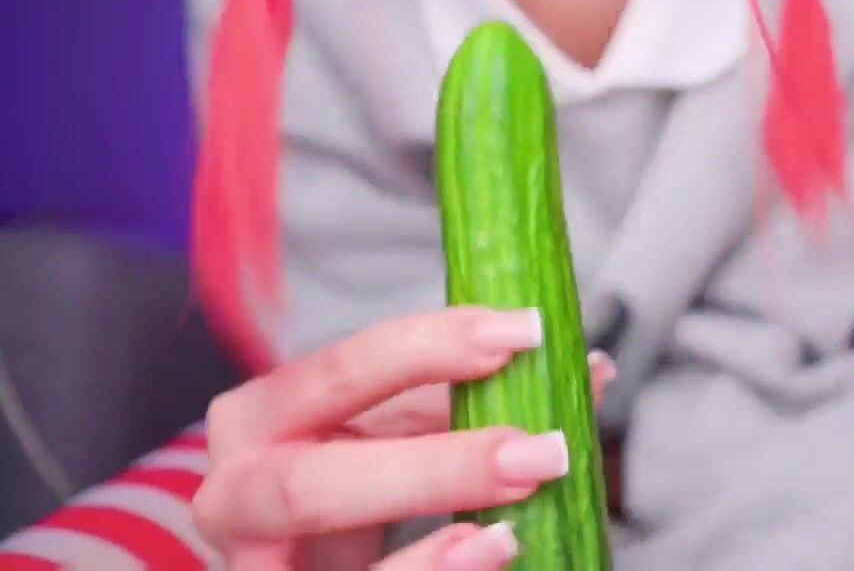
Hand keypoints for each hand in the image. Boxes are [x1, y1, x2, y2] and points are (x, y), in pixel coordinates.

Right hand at [192, 307, 615, 570]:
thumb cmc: (351, 485)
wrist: (300, 559)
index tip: (522, 334)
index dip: (429, 349)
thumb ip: (470, 402)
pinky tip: (489, 557)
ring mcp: (256, 569)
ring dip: (428, 554)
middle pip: (313, 486)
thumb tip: (588, 370)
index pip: (338, 371)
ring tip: (511, 533)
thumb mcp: (397, 433)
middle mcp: (237, 496)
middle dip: (433, 470)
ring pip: (320, 552)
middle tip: (540, 452)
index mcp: (265, 418)